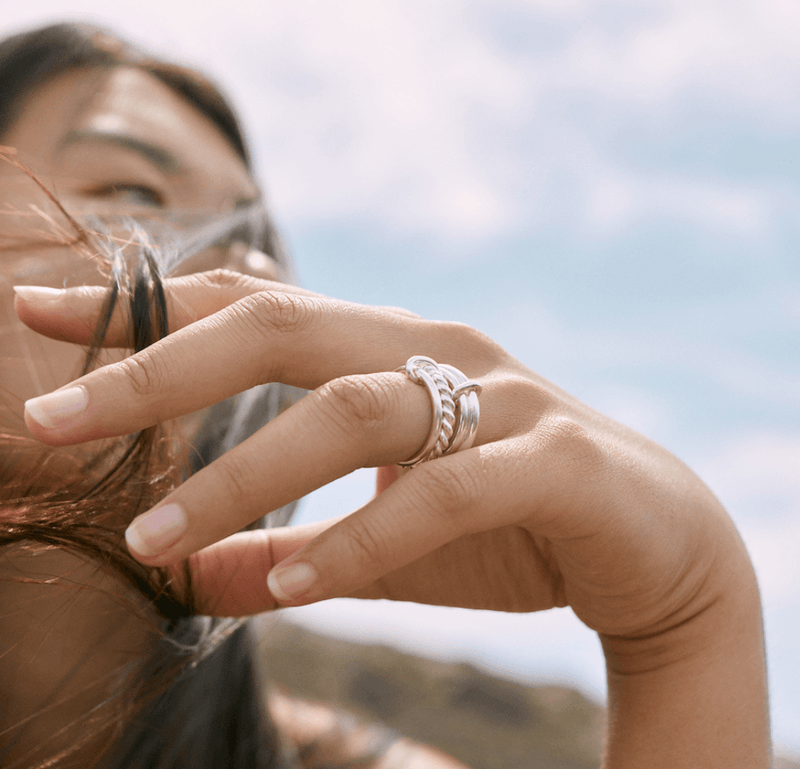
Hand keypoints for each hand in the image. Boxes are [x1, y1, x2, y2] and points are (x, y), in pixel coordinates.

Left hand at [16, 270, 769, 764]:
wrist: (656, 538)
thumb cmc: (512, 524)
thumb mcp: (386, 543)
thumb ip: (298, 549)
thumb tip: (198, 580)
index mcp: (392, 350)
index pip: (254, 308)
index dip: (149, 311)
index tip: (40, 314)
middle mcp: (437, 349)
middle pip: (282, 329)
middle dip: (161, 369)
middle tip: (55, 415)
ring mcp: (500, 396)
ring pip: (354, 409)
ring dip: (245, 473)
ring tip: (157, 541)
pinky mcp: (553, 456)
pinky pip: (445, 488)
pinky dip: (364, 536)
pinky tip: (296, 585)